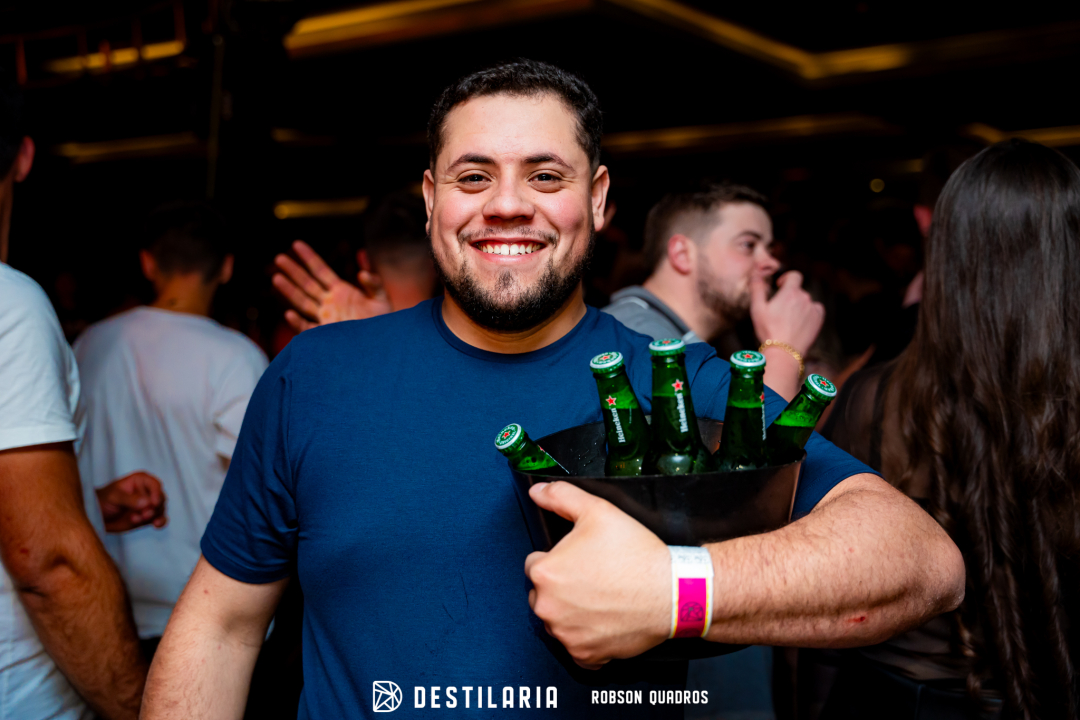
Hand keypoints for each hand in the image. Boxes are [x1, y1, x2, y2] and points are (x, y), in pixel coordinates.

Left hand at [96, 471, 166, 532]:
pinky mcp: (148, 517)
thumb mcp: (113, 497)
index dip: (156, 493)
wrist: (96, 516)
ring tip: (135, 520)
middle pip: (160, 498)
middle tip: (143, 515)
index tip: (154, 503)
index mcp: (140, 480)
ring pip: (160, 509)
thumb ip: (129, 499)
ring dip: (152, 516)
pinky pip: (160, 518)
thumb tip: (147, 502)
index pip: (155, 484)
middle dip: (154, 508)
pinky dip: (161, 522)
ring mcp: (148, 505)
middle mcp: (147, 491)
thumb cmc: (103, 500)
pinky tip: (156, 525)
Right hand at [272, 240, 391, 331]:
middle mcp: (330, 302)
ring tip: (276, 278)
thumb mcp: (381, 299)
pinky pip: (308, 329)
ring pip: (303, 302)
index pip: (321, 270)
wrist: (383, 343)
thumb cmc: (383, 322)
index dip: (309, 257)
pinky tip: (289, 314)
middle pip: (307, 284)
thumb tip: (362, 270)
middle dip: (293, 271)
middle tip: (279, 258)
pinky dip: (298, 323)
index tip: (296, 244)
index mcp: (341, 291)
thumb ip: (373, 283)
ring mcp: (326, 318)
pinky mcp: (326, 335)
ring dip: (290, 291)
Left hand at [524, 482, 669, 668]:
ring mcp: (566, 635)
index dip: (559, 558)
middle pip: (543, 594)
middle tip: (593, 576)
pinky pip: (576, 648)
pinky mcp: (585, 655)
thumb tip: (537, 491)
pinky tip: (605, 620)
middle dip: (561, 586)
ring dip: (571, 612)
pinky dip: (586, 638)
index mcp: (544, 574)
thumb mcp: (598, 510)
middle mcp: (548, 608)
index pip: (536, 564)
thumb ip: (561, 496)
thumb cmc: (636, 554)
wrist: (672, 591)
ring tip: (601, 596)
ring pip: (558, 620)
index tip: (581, 558)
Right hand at [749, 271, 824, 354]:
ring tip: (788, 320)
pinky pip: (815, 310)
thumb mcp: (757, 308)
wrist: (784, 352)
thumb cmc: (768, 330)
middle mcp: (804, 297)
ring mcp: (813, 308)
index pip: (795, 275)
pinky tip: (800, 322)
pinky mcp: (819, 319)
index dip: (787, 278)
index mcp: (790, 292)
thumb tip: (756, 271)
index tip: (780, 286)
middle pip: (798, 291)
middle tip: (779, 311)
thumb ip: (757, 287)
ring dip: (799, 305)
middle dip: (790, 296)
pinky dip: (809, 312)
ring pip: (806, 301)